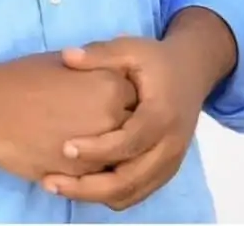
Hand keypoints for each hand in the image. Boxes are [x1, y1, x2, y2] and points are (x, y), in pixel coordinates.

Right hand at [0, 51, 137, 182]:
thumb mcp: (63, 64)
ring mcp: (99, 151)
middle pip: (132, 127)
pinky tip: (75, 159)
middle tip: (99, 120)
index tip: (110, 97)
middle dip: (120, 126)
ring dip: (109, 152)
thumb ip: (91, 74)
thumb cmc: (20, 79)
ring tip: (88, 140)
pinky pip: (97, 176)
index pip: (134, 95)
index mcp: (110, 85)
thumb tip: (102, 80)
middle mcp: (113, 118)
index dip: (121, 97)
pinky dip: (92, 170)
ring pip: (118, 157)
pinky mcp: (79, 176)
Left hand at [41, 13, 235, 209]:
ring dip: (95, 195)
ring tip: (59, 186)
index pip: (129, 142)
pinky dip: (110, 194)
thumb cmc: (155, 60)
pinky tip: (82, 185)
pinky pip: (137, 193)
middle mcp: (170, 145)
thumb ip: (99, 54)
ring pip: (132, 194)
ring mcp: (170, 162)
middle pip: (129, 180)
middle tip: (52, 182)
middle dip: (89, 187)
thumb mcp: (130, 48)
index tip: (65, 148)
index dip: (97, 149)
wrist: (191, 71)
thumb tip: (66, 56)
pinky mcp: (165, 170)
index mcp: (161, 114)